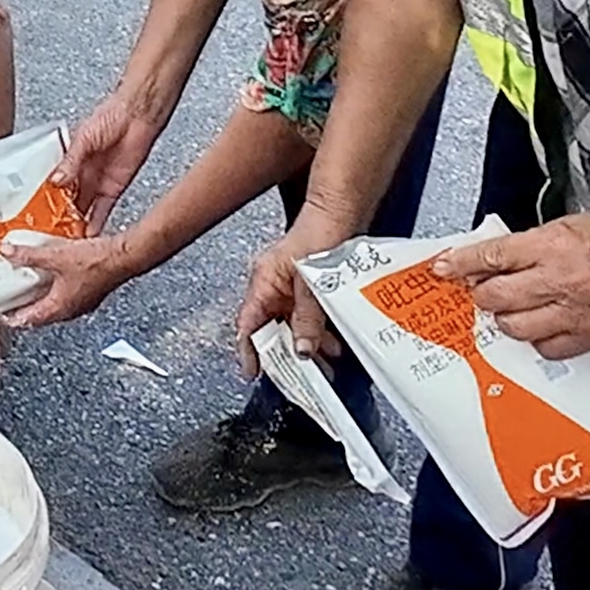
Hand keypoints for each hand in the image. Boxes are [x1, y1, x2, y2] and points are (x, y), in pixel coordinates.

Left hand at [0, 231, 134, 328]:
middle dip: (23, 304)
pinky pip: (65, 293)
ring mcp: (81, 302)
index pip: (29, 321)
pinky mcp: (89, 291)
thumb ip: (28, 255)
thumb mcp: (55, 256)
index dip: (12, 317)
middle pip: (40, 313)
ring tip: (26, 281)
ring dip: (39, 294)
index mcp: (59, 308)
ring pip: (53, 303)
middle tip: (9, 295)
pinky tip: (51, 271)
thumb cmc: (98, 263)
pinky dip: (53, 285)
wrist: (125, 256)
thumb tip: (6, 252)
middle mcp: (70, 310)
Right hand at [57, 81, 168, 231]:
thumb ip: (71, 160)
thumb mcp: (84, 138)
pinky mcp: (113, 190)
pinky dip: (96, 223)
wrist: (137, 117)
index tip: (34, 211)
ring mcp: (97, 183)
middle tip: (47, 231)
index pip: (52, 183)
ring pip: (82, 209)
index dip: (43, 197)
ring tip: (65, 239)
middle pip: (66, 201)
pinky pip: (102, 210)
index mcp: (70, 160)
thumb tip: (56, 180)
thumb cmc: (110, 117)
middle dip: (57, 216)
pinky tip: (89, 234)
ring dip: (75, 223)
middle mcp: (82, 174)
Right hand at [241, 221, 343, 364]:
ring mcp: (288, 285)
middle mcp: (271, 284)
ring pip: (291, 324)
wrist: (341, 211)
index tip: (253, 372)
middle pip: (271, 328)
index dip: (249, 350)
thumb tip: (301, 350)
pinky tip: (333, 344)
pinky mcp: (306, 285)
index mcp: (262, 282)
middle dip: (285, 354)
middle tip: (299, 378)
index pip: (248, 324)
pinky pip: (307, 316)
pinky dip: (318, 331)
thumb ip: (307, 320)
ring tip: (323, 365)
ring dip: (306, 344)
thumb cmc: (321, 234)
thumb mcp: (313, 286)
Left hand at [437, 209, 589, 359]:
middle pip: (497, 297)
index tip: (444, 268)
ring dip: (506, 319)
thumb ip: (523, 245)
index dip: (461, 264)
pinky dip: (536, 339)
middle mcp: (560, 280)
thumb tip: (486, 260)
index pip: (491, 257)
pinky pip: (546, 348)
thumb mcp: (561, 225)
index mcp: (551, 245)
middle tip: (483, 290)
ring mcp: (575, 312)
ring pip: (516, 327)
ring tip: (512, 308)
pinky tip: (539, 325)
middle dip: (482, 294)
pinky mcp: (589, 334)